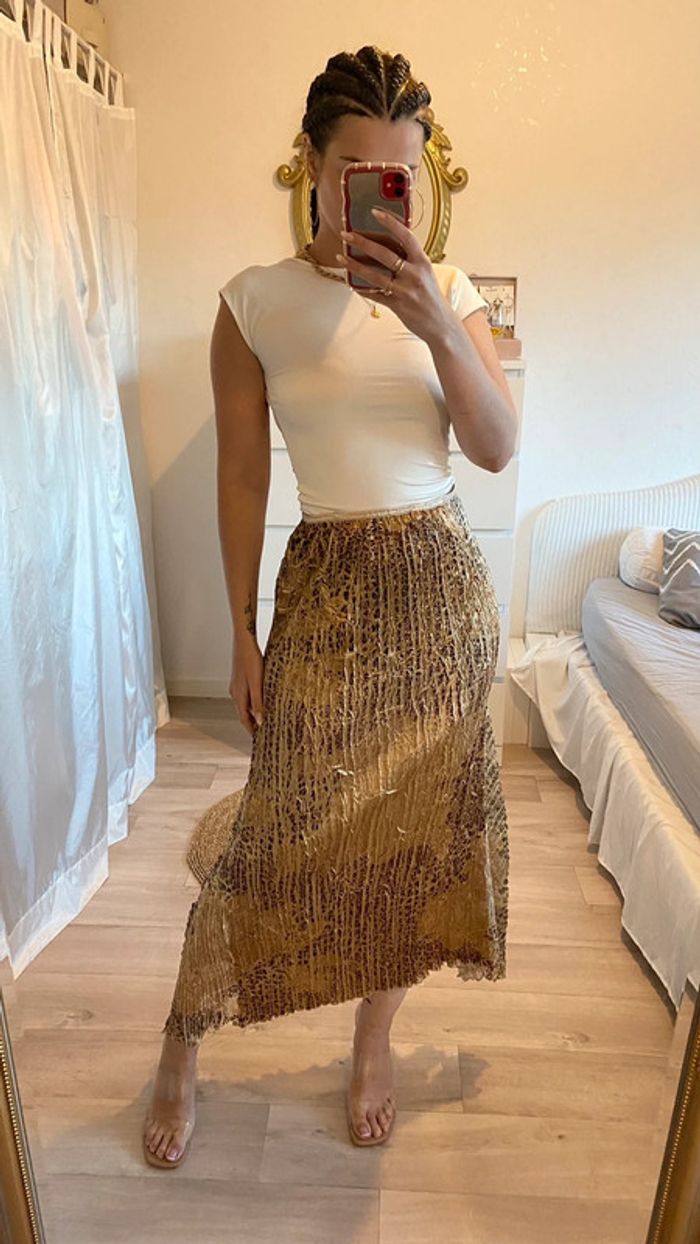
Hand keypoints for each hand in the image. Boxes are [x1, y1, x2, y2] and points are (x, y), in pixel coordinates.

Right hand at [230, 633, 264, 736]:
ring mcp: (237, 684)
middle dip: (252, 723)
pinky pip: (247, 695)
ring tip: (263, 719)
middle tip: (262, 732)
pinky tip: (260, 700)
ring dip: (253, 713)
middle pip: (243, 713)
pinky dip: (253, 702)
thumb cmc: (250, 660)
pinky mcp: (241, 677)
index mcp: (238, 695)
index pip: (244, 719)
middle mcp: (235, 692)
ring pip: (245, 704)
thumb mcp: (257, 683)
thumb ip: (258, 702)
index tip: (258, 740)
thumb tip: (260, 721)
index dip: (251, 730)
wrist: (244, 640)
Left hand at [337, 208, 453, 343]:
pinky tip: (349, 281)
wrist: (441, 325)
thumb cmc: (431, 297)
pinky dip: (361, 288)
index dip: (390, 222)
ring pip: (375, 275)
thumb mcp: (426, 273)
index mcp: (423, 262)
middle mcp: (414, 274)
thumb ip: (410, 259)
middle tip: (346, 234)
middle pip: (384, 254)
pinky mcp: (398, 306)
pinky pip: (375, 295)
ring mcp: (405, 291)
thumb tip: (386, 244)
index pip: (406, 236)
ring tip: (341, 256)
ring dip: (355, 265)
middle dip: (363, 242)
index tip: (374, 212)